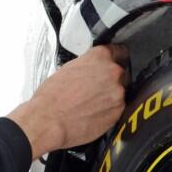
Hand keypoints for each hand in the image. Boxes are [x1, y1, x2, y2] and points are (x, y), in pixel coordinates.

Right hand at [7, 44, 128, 159]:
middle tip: (95, 87)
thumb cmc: (52, 97)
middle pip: (121, 73)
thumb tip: (91, 70)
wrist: (50, 120)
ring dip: (110, 96)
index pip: (119, 51)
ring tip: (90, 102)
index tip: (116, 60)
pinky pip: (117, 108)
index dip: (116, 57)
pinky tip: (93, 112)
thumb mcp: (68, 69)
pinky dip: (108, 110)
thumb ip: (87, 65)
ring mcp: (117, 93)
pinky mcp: (118, 112)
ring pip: (119, 92)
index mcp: (99, 57)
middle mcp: (112, 73)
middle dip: (111, 79)